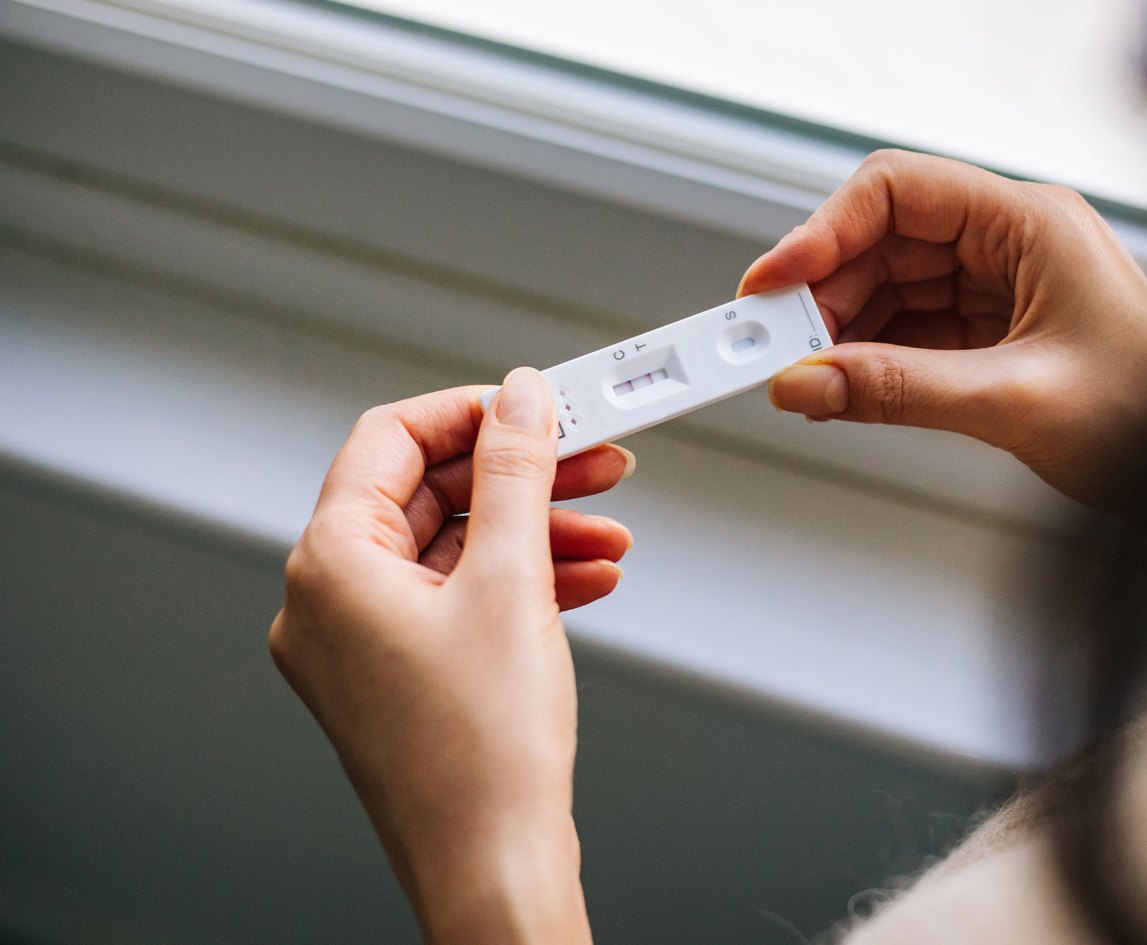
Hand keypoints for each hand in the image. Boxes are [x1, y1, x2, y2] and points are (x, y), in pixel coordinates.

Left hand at [269, 368, 629, 943]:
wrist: (494, 866)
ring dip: (534, 532)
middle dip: (522, 478)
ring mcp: (363, 645)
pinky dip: (521, 582)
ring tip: (608, 530)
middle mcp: (330, 602)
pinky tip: (586, 578)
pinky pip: (458, 600)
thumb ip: (515, 474)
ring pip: (452, 549)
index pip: (392, 440)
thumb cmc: (482, 755)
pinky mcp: (401, 678)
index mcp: (330, 565)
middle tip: (593, 461)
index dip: (473, 413)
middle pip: (429, 495)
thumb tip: (522, 397)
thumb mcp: (510, 582)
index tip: (538, 405)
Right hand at [740, 150, 1146, 554]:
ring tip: (806, 377)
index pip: (898, 192)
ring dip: (842, 329)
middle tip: (774, 346)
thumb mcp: (1012, 403)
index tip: (771, 284)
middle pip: (884, 240)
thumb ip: (897, 390)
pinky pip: (912, 328)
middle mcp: (1013, 242)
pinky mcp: (997, 332)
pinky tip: (844, 386)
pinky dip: (872, 357)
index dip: (822, 232)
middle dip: (824, 292)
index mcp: (1031, 223)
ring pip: (891, 286)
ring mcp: (1004, 286)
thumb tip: (806, 382)